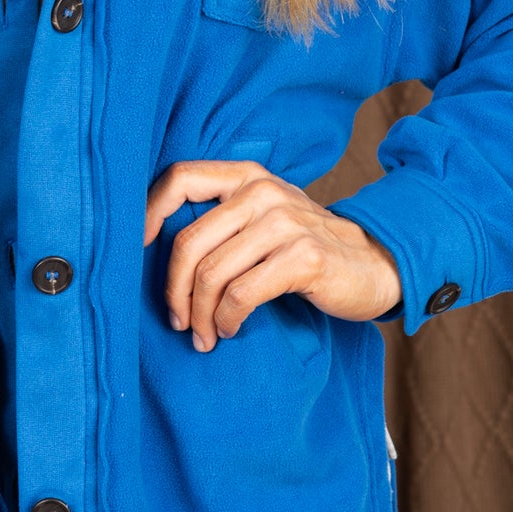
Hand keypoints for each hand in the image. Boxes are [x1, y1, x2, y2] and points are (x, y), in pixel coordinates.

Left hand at [144, 158, 402, 350]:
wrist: (376, 264)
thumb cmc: (306, 247)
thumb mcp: (265, 218)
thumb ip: (221, 219)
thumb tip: (154, 249)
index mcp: (246, 176)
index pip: (179, 179)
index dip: (148, 214)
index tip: (137, 255)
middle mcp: (263, 191)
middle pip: (188, 241)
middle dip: (173, 291)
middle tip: (178, 322)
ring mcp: (285, 222)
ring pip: (211, 273)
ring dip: (200, 315)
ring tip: (205, 335)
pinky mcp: (304, 257)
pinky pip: (242, 294)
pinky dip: (228, 319)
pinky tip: (232, 329)